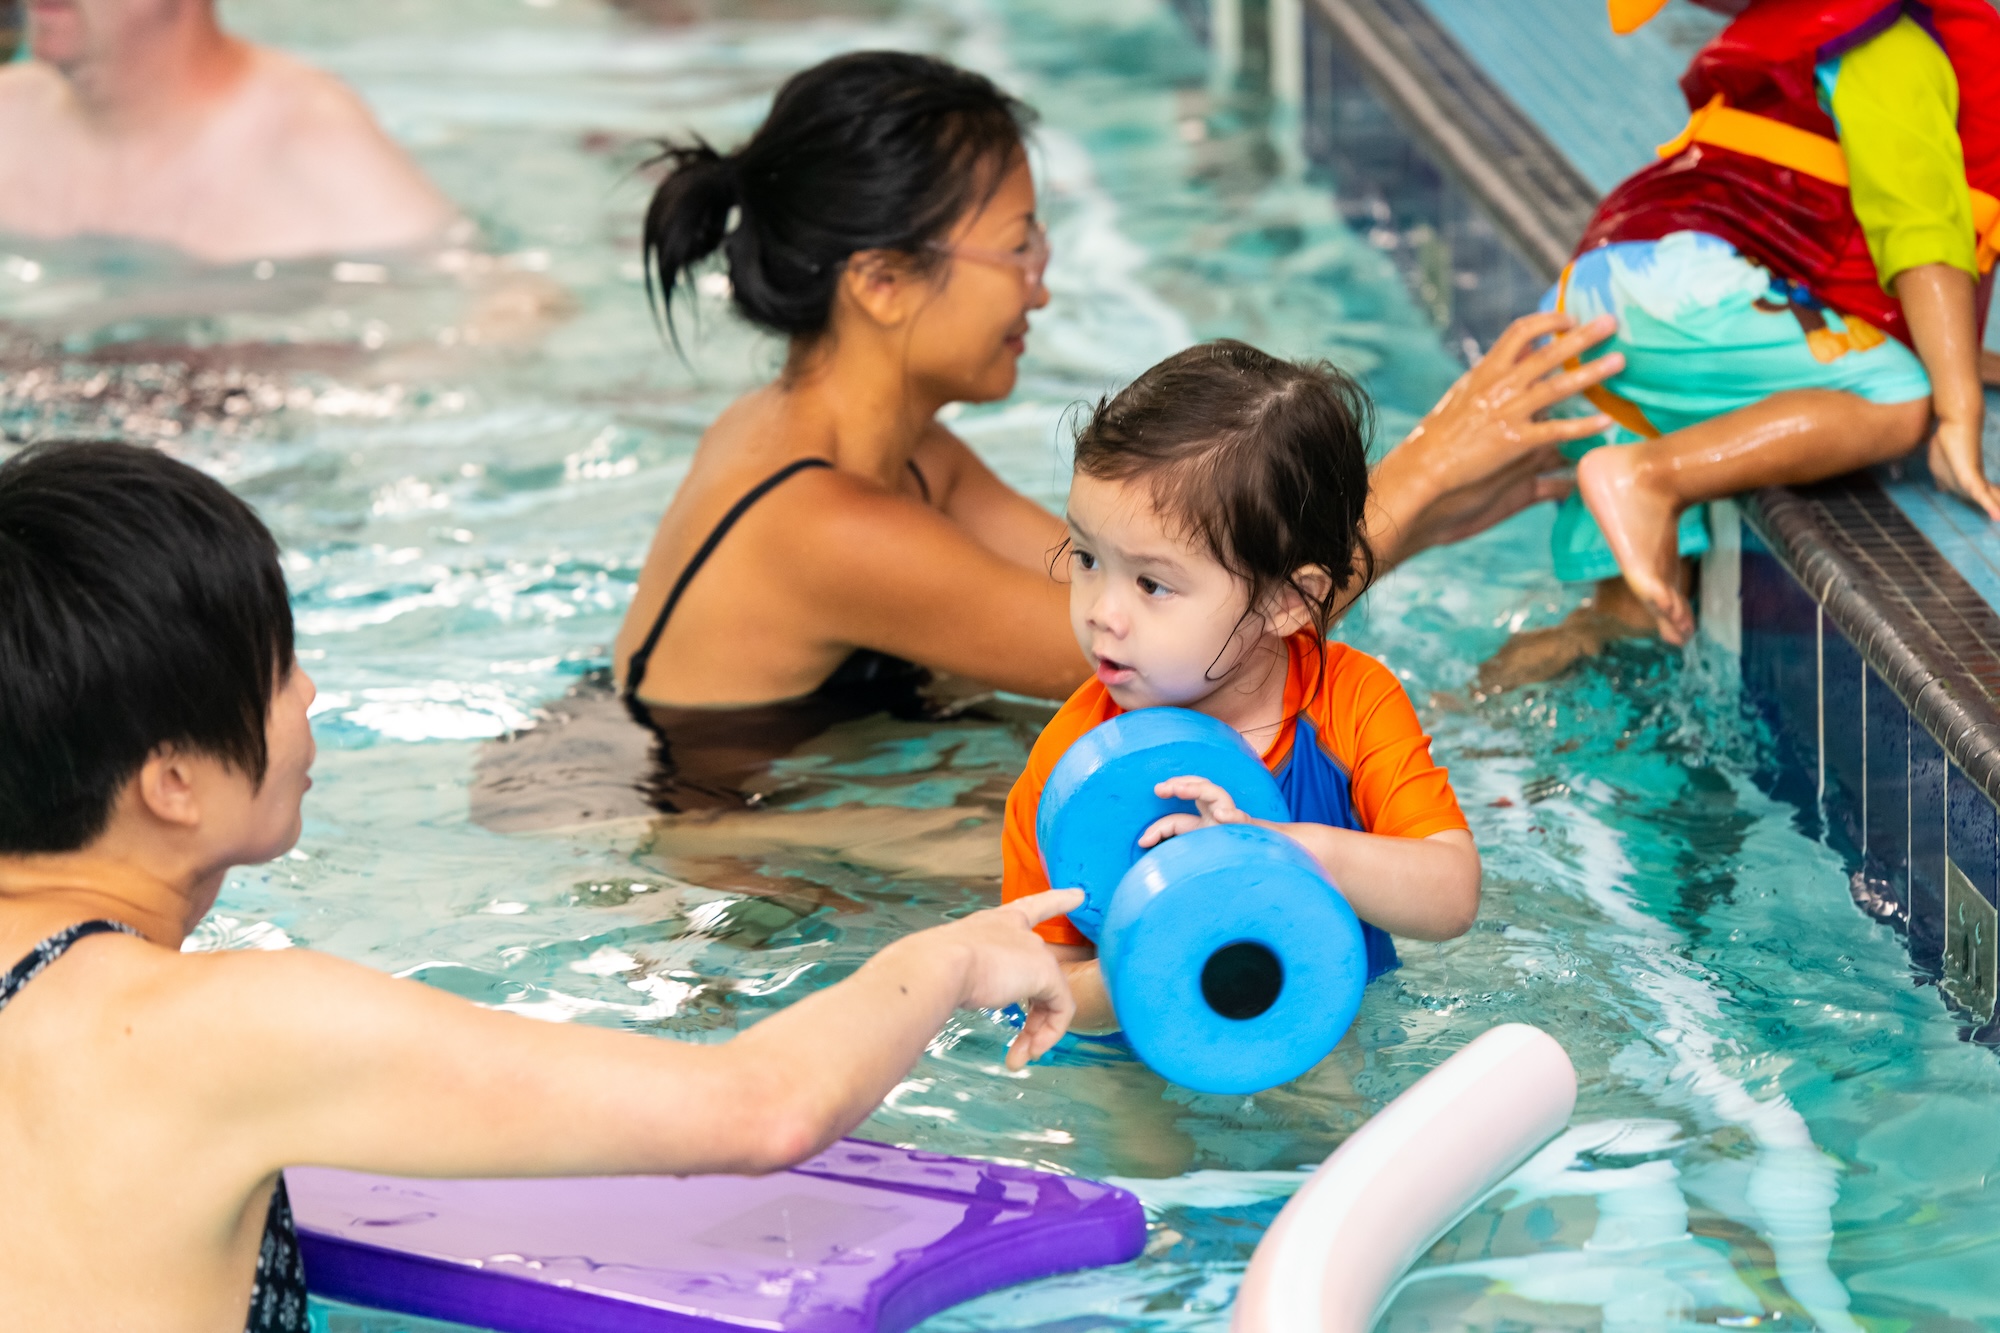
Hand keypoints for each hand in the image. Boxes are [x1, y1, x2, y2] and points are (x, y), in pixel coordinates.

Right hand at [943, 889, 1082, 1069]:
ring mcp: (1034, 950)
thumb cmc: (932, 964)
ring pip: (1050, 998)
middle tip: (1024, 1049)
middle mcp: (1018, 931)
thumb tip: (950, 995)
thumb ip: (964, 976)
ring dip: (1036, 1033)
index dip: (1056, 901)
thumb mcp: (951, 965)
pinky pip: (1060, 1010)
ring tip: (1020, 1057)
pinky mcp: (1046, 973)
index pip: (1030, 907)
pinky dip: (1047, 1034)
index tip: (1079, 895)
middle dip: (1038, 1018)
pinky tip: (1029, 1050)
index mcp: (994, 923)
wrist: (938, 965)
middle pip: (1042, 972)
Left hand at [1137, 776, 1260, 846]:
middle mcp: (1218, 815)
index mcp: (1203, 822)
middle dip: (1180, 784)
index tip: (1142, 842)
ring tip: (1179, 789)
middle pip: (1200, 789)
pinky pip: (1242, 819)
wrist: (1263, 862)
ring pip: (1217, 794)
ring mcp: (1232, 820)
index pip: (1178, 818)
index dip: (1158, 827)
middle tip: (1160, 788)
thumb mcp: (1196, 848)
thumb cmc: (1225, 855)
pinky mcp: (1247, 830)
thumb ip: (1172, 838)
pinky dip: (1232, 815)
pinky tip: (1221, 815)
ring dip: (1197, 789)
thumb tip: (1141, 841)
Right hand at [1369, 312, 1623, 563]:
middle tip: (1608, 323)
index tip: (1567, 318)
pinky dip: (1584, 427)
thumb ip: (1485, 396)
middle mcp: (1494, 389)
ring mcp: (1505, 414)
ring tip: (1619, 360)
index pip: (1516, 335)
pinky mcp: (1513, 443)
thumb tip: (1509, 396)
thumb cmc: (1428, 454)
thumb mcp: (1456, 414)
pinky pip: (1558, 431)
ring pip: (1558, 385)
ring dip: (1591, 372)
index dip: (1546, 323)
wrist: (1413, 479)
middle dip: (1580, 336)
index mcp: (1480, 377)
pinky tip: (1606, 423)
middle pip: (1546, 353)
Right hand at [1928, 412, 1999, 519]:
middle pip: (1990, 499)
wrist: (1955, 424)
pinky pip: (1982, 496)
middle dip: (1996, 507)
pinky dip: (1990, 507)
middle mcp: (1975, 482)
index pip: (1983, 497)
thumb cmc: (1947, 442)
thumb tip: (1942, 488)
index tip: (1997, 516)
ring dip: (1997, 510)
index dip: (1991, 506)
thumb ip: (1943, 479)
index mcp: (1969, 481)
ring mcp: (1975, 479)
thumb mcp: (1939, 467)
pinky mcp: (1972, 476)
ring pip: (1990, 500)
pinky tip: (1996, 517)